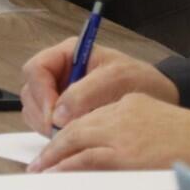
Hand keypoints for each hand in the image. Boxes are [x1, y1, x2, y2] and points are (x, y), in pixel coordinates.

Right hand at [20, 42, 178, 132]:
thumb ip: (87, 92)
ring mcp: (59, 93)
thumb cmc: (140, 81)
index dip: (41, 93)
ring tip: (72, 132)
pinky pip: (45, 124)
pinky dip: (53, 133)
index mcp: (69, 54)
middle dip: (42, 113)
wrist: (158, 99)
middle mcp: (60, 72)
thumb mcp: (117, 79)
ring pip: (34, 110)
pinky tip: (74, 136)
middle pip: (31, 91)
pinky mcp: (64, 113)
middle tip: (60, 131)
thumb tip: (58, 113)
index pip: (36, 68)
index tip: (54, 116)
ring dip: (46, 125)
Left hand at [28, 93, 189, 172]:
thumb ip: (133, 125)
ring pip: (76, 139)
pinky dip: (67, 166)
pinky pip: (86, 159)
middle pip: (78, 125)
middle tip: (40, 161)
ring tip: (41, 171)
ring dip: (55, 156)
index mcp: (130, 103)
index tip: (58, 143)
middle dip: (56, 144)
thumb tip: (111, 149)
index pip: (91, 115)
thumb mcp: (157, 120)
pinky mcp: (124, 154)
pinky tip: (56, 174)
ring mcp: (121, 133)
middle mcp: (122, 113)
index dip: (69, 130)